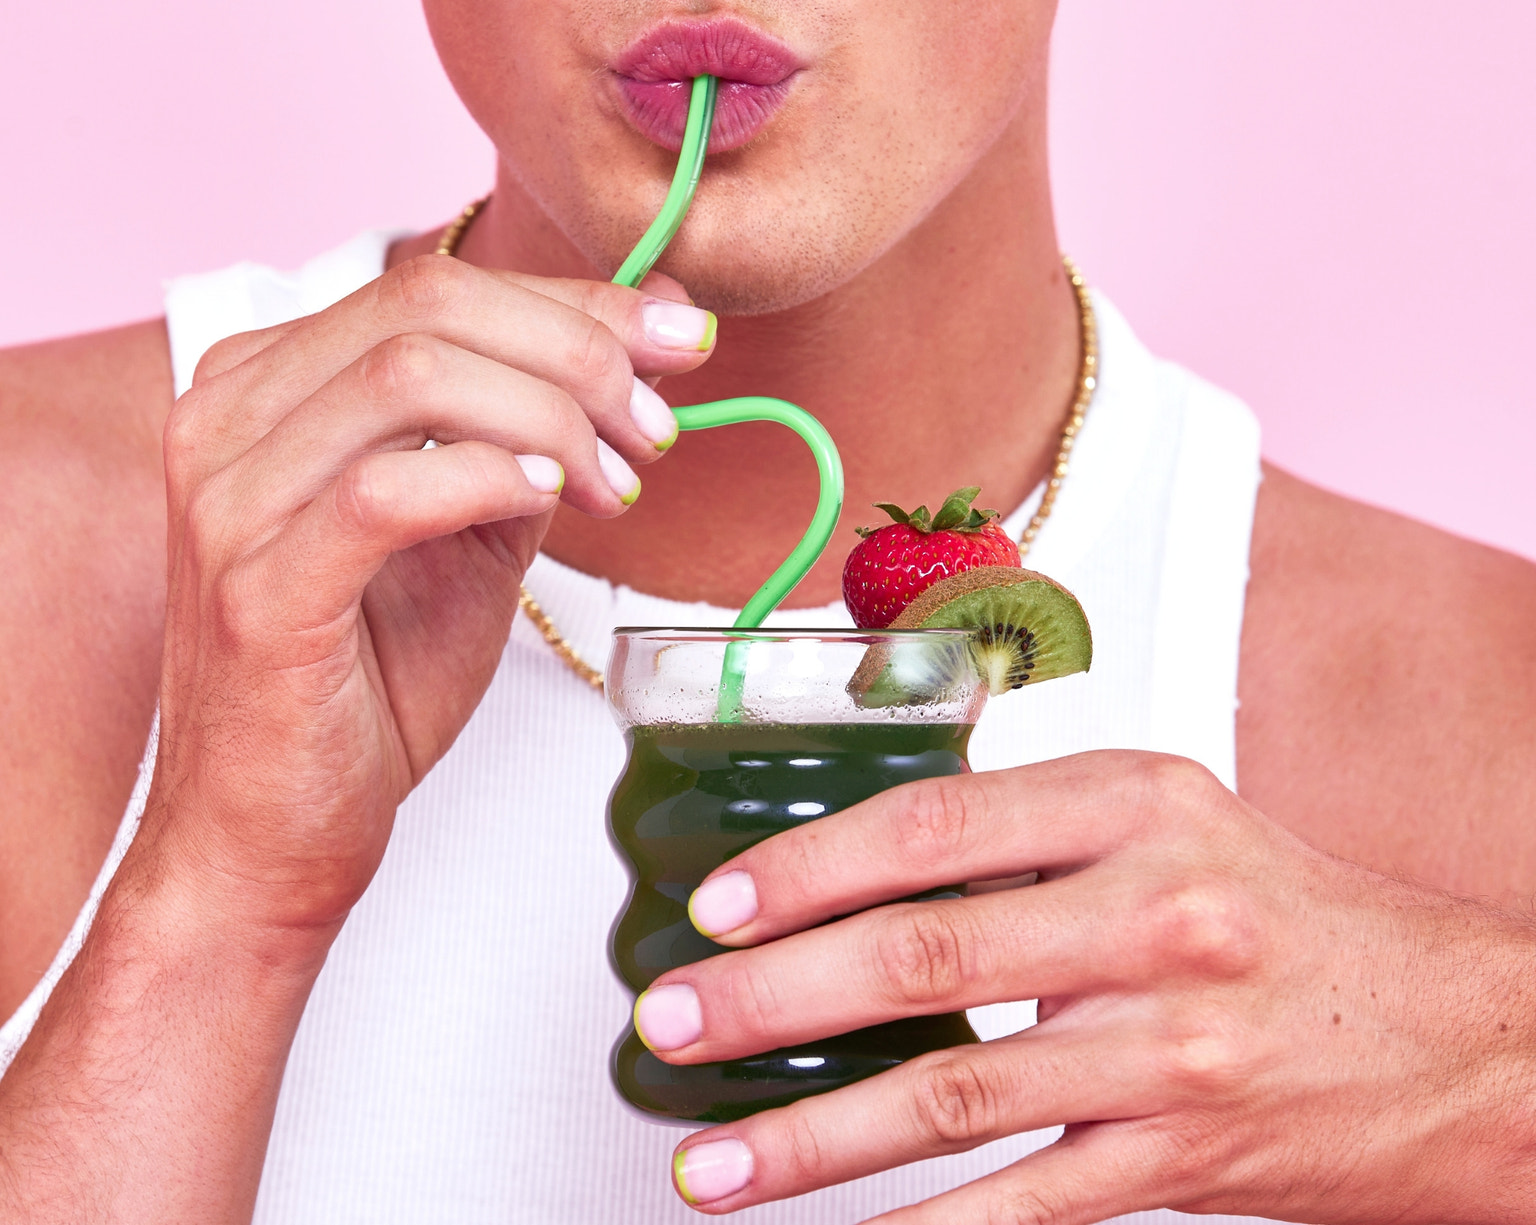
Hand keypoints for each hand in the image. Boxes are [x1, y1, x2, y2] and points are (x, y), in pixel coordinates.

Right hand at [143, 254, 715, 937]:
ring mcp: (231, 499)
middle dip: (578, 352)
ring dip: (551, 417)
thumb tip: (648, 340)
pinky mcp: (257, 589)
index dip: (576, 304)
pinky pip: (386, 490)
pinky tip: (549, 501)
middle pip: (427, 304)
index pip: (433, 287)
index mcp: (270, 384)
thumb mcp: (472, 534)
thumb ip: (536, 435)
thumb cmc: (367, 685)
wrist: (275, 832)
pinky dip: (487, 477)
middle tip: (655, 427)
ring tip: (615, 485)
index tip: (680, 343)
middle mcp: (230, 418)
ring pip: (411, 375)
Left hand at [643, 752, 1535, 1222]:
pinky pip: (1027, 1205)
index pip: (938, 826)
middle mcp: (1153, 915)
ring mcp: (1170, 1046)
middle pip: (924, 961)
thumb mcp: (1174, 821)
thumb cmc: (1289, 915)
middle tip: (671, 1022)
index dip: (812, 867)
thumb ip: (1034, 830)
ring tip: (712, 1165)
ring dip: (813, 1137)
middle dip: (772, 998)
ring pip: (954, 1097)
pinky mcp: (1186, 1155)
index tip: (719, 905)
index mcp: (1137, 805)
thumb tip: (862, 862)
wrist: (1462, 1036)